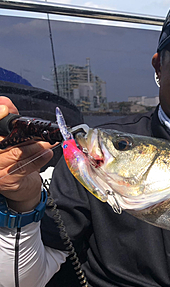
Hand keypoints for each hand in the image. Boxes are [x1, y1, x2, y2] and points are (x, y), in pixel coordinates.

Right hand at [0, 97, 53, 211]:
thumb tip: (4, 102)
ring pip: (16, 153)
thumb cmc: (14, 158)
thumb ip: (10, 119)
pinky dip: (38, 159)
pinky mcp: (7, 180)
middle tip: (40, 130)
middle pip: (3, 141)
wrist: (19, 184)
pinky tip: (47, 153)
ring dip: (36, 146)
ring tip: (49, 142)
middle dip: (24, 134)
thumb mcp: (11, 136)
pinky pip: (24, 167)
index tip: (4, 109)